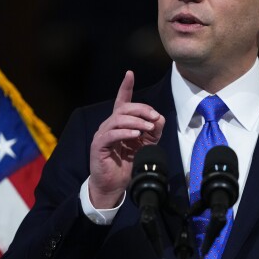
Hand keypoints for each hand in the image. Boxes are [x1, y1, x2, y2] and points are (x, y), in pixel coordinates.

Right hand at [89, 71, 164, 208]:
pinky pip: (111, 134)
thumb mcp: (146, 145)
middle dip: (141, 110)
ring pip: (118, 119)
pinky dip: (125, 132)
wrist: (114, 184)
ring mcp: (102, 134)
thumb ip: (153, 131)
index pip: (121, 101)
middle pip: (124, 109)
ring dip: (136, 121)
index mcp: (119, 123)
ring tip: (147, 128)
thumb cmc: (127, 164)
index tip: (129, 74)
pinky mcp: (99, 145)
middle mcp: (109, 125)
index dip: (125, 87)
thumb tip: (159, 118)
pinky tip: (136, 135)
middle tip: (154, 117)